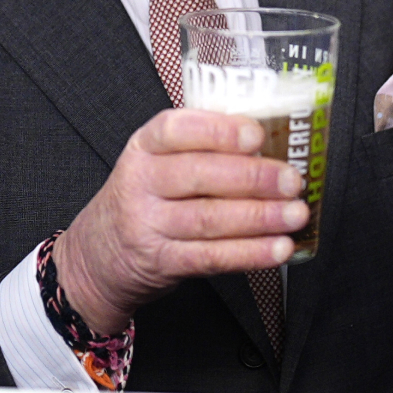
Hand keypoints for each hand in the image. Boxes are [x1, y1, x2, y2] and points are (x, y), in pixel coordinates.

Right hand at [53, 109, 305, 334]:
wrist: (97, 254)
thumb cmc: (149, 194)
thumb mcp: (161, 159)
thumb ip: (206, 145)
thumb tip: (275, 137)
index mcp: (146, 145)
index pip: (177, 129)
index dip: (219, 131)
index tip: (256, 135)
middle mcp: (141, 182)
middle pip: (200, 176)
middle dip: (254, 178)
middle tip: (292, 180)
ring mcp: (147, 225)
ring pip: (209, 219)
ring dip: (261, 218)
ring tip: (296, 214)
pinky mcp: (160, 262)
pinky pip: (210, 257)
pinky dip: (250, 254)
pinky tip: (279, 248)